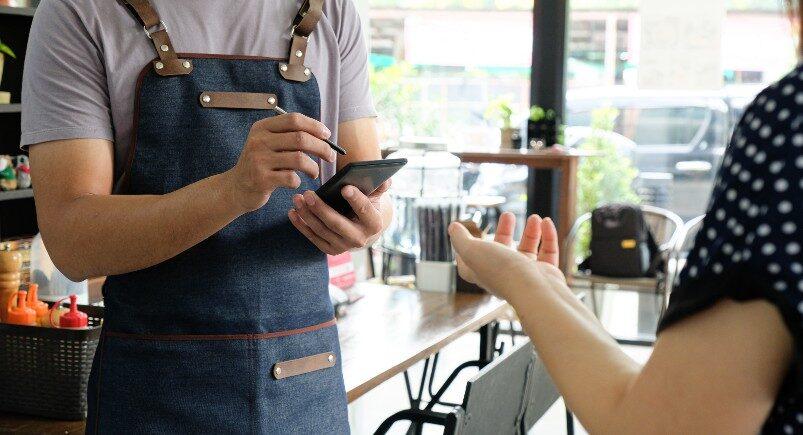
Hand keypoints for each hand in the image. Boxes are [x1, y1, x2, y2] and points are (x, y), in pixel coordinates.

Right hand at [222, 113, 337, 211]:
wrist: (236, 188)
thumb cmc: (260, 165)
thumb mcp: (268, 145)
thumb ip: (289, 137)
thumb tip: (322, 136)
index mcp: (262, 128)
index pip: (294, 119)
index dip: (315, 126)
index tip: (327, 135)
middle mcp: (259, 141)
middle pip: (300, 138)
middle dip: (321, 147)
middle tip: (331, 156)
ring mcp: (259, 160)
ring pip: (299, 159)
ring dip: (313, 167)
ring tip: (314, 173)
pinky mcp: (261, 179)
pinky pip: (291, 177)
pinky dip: (299, 180)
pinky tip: (296, 182)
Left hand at [288, 180, 389, 254]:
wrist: (362, 230)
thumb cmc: (366, 207)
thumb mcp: (375, 197)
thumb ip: (379, 187)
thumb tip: (386, 179)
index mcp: (374, 223)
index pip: (365, 210)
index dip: (356, 199)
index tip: (345, 188)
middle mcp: (360, 239)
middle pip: (337, 223)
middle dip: (321, 209)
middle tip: (308, 194)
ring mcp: (344, 247)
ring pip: (321, 230)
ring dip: (307, 214)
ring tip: (297, 199)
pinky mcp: (330, 250)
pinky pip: (313, 237)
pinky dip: (301, 225)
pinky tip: (293, 212)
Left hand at [449, 212, 564, 301]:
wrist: (535, 289)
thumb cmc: (502, 271)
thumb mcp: (472, 251)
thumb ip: (460, 239)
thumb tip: (453, 228)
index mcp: (483, 273)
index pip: (470, 263)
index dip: (466, 250)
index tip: (467, 235)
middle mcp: (504, 275)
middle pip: (502, 250)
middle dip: (504, 231)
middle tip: (508, 215)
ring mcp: (527, 275)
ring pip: (528, 250)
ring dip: (530, 232)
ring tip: (534, 217)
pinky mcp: (547, 273)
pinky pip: (548, 252)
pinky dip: (547, 237)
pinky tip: (546, 222)